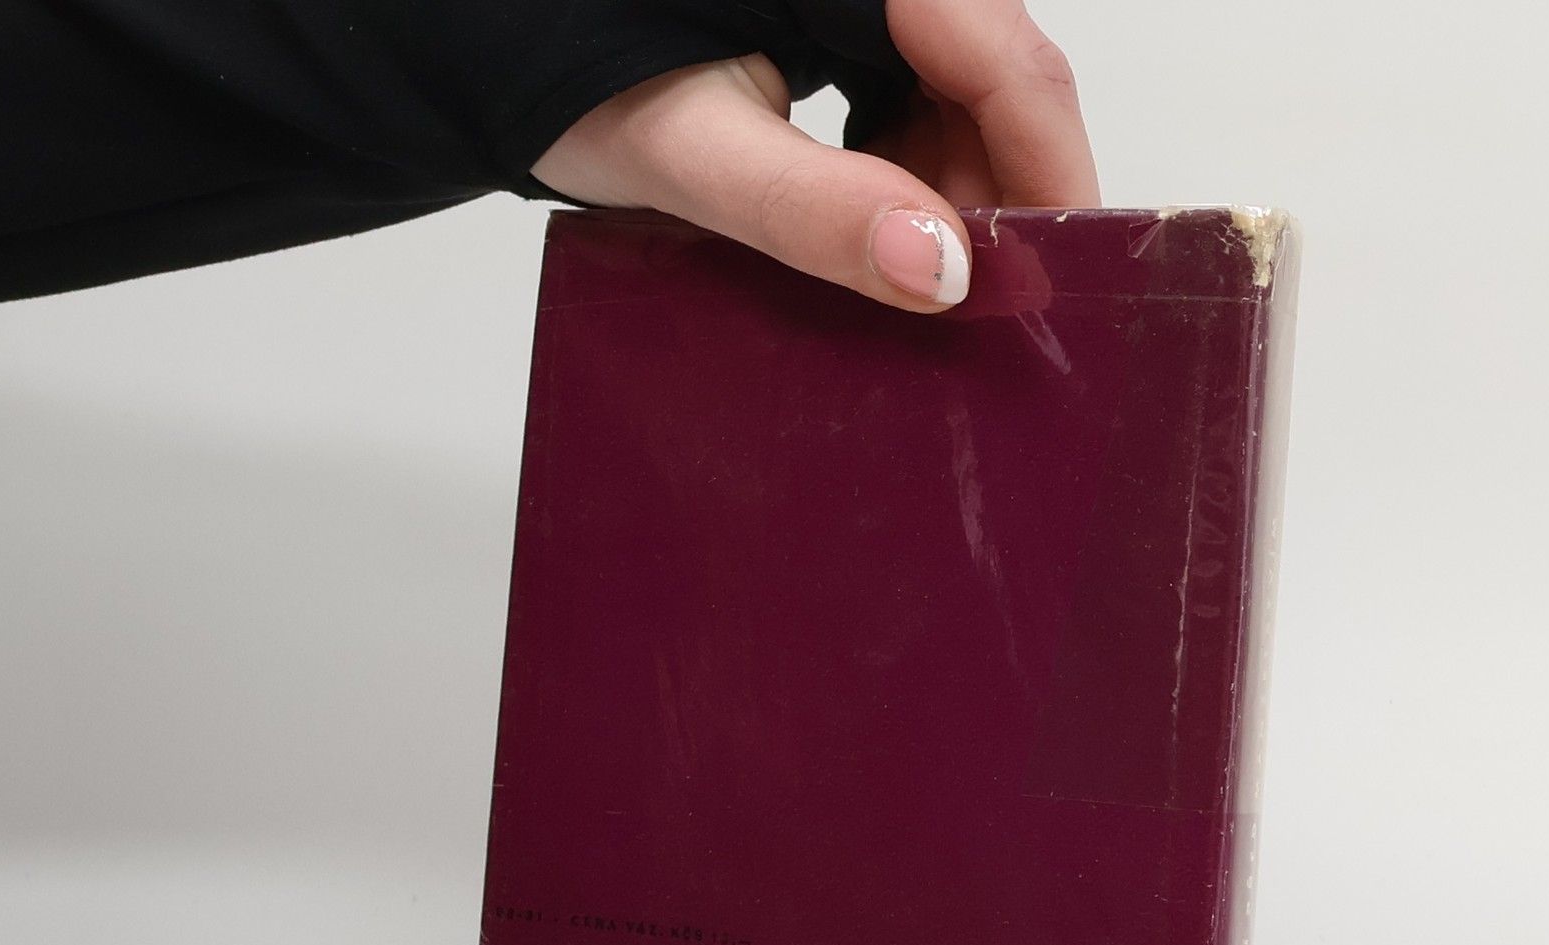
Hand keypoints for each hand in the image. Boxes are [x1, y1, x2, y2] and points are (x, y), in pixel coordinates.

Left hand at [532, 0, 1097, 313]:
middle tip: (981, 311)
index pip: (1006, 54)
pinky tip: (873, 229)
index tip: (1063, 284)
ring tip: (914, 284)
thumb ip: (814, 210)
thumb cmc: (565, 78)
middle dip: (999, 194)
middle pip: (994, 72)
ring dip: (955, 190)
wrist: (486, 44)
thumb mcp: (689, 155)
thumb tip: (945, 271)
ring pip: (959, 87)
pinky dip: (909, 169)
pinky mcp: (834, 17)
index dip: (1052, 172)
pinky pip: (911, 89)